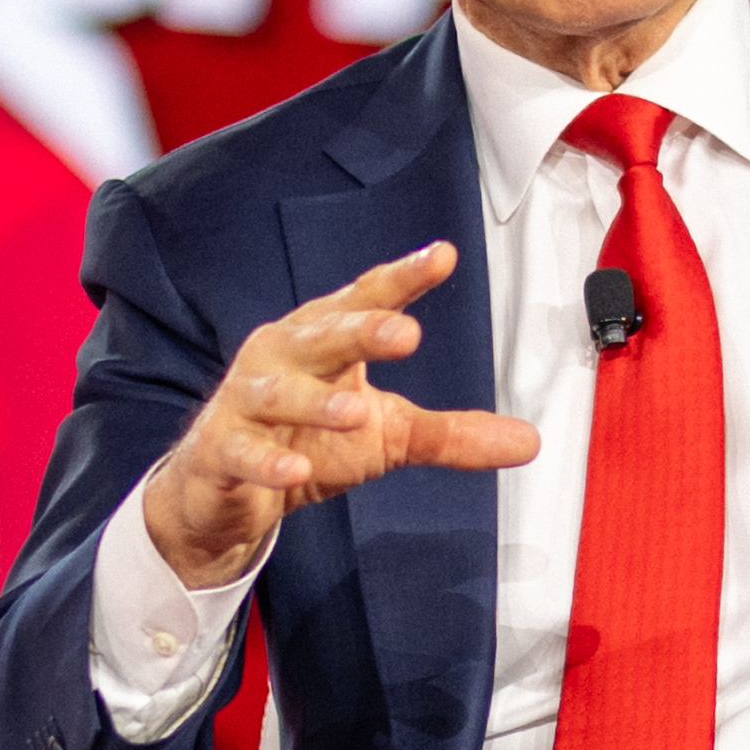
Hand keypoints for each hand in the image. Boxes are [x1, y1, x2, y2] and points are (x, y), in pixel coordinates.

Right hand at [145, 242, 537, 587]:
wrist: (225, 493)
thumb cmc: (306, 440)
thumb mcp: (386, 436)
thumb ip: (451, 435)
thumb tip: (530, 441)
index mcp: (324, 339)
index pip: (367, 301)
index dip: (402, 278)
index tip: (443, 256)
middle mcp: (282, 356)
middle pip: (324, 335)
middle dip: (362, 330)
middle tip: (405, 332)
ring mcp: (246, 401)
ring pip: (278, 391)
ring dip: (314, 402)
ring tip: (352, 412)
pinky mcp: (219, 450)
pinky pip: (242, 451)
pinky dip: (267, 460)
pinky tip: (294, 469)